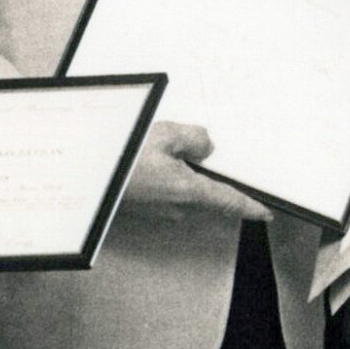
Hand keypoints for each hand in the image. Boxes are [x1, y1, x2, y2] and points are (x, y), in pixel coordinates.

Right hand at [123, 122, 273, 222]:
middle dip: (206, 177)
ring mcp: (159, 213)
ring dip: (181, 176)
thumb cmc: (122, 159)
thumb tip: (206, 147)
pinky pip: (165, 195)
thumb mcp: (165, 135)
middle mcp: (177, 209)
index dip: (250, 207)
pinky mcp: (144, 211)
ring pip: (184, 194)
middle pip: (206, 195)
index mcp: (189, 191)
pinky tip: (149, 163)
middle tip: (192, 155)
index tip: (266, 213)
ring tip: (163, 152)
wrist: (84, 178)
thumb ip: (195, 138)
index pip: (230, 201)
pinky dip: (165, 181)